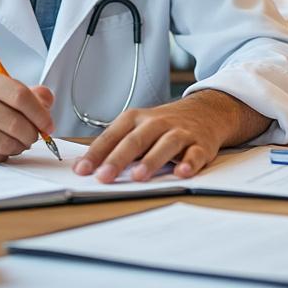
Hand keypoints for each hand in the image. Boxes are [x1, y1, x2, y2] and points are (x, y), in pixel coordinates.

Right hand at [0, 67, 54, 162]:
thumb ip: (29, 94)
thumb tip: (47, 103)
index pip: (19, 95)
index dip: (40, 113)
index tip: (48, 125)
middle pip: (14, 122)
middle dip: (32, 134)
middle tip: (34, 137)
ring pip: (5, 142)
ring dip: (19, 146)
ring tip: (18, 142)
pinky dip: (2, 155)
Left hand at [73, 91, 252, 183]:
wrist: (205, 111)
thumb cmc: (164, 125)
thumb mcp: (138, 127)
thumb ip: (116, 145)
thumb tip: (87, 166)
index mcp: (136, 118)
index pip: (112, 135)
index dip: (96, 153)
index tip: (82, 169)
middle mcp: (157, 123)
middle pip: (136, 140)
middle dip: (118, 159)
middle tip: (104, 176)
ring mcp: (180, 133)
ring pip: (165, 145)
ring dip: (151, 160)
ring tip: (138, 176)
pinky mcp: (200, 144)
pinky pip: (195, 153)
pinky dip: (189, 163)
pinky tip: (182, 172)